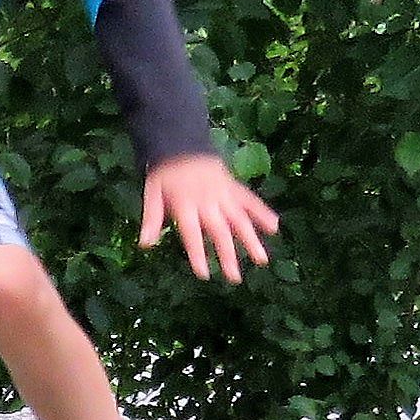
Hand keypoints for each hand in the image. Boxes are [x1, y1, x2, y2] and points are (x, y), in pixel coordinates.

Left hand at [138, 153, 280, 281]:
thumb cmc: (165, 173)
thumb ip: (152, 218)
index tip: (203, 274)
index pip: (191, 233)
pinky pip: (250, 200)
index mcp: (185, 204)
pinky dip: (262, 212)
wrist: (181, 141)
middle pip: (219, 230)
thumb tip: (145, 245)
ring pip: (239, 218)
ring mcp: (223, 193)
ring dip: (251, 239)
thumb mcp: (152, 193)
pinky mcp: (233, 187)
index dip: (197, 253)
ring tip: (261, 260)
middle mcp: (207, 201)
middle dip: (228, 254)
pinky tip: (274, 227)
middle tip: (235, 278)